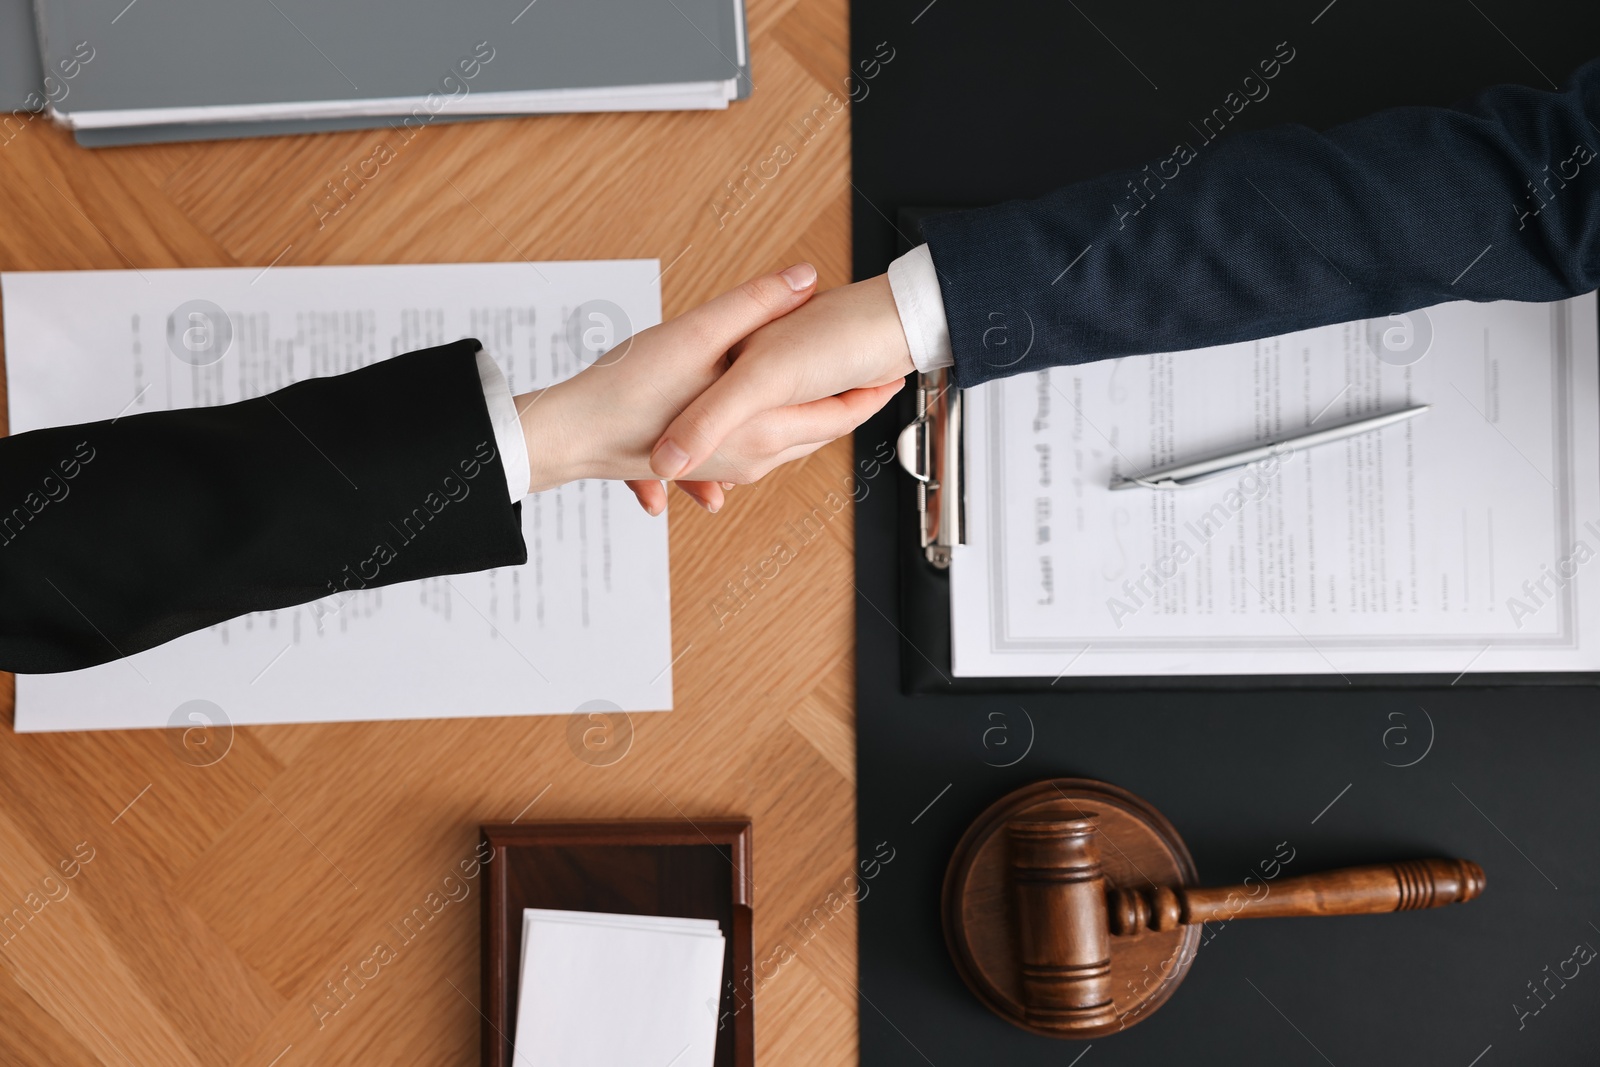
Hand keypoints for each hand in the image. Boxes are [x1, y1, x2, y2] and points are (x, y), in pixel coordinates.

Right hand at [512, 264, 903, 511]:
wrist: (572, 436)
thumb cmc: (627, 391)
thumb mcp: (696, 335)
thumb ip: (754, 305)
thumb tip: (804, 276)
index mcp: (763, 429)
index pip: (840, 413)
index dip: (871, 388)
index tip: (895, 365)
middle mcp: (752, 458)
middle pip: (818, 431)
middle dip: (847, 403)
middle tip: (874, 373)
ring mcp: (728, 469)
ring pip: (786, 442)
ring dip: (809, 416)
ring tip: (831, 386)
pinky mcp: (704, 467)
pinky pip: (750, 451)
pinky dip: (765, 430)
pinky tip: (760, 410)